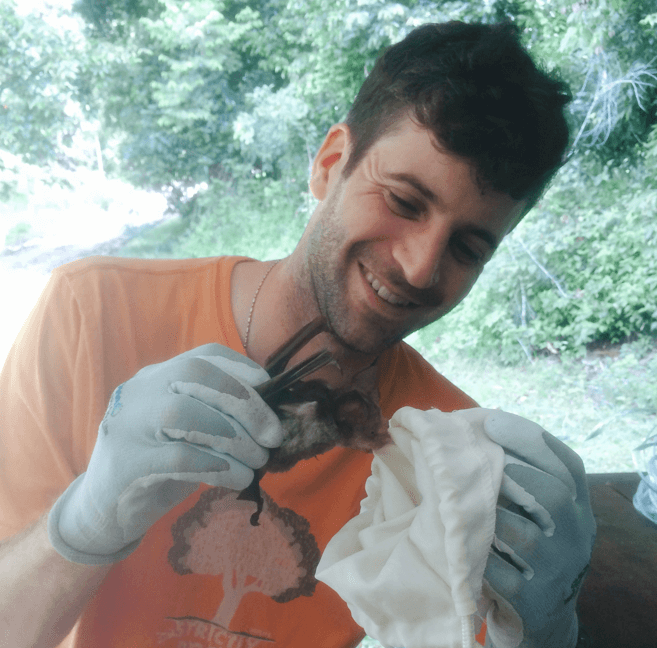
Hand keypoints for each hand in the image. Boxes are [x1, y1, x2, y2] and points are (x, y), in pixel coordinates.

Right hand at [48, 344, 284, 564]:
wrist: (106, 509)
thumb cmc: (160, 465)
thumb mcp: (189, 431)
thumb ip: (218, 415)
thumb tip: (270, 417)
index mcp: (159, 377)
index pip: (203, 356)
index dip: (241, 367)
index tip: (269, 387)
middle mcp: (141, 391)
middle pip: (195, 376)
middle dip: (243, 402)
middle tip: (272, 435)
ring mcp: (128, 424)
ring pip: (184, 413)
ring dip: (234, 438)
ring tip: (258, 460)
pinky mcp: (126, 462)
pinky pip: (178, 457)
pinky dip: (217, 466)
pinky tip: (238, 477)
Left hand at [481, 412, 595, 647]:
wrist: (544, 619)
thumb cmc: (530, 551)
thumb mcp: (541, 515)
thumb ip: (521, 479)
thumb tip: (475, 429)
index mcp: (580, 510)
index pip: (568, 465)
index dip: (528, 439)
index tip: (491, 421)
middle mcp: (578, 538)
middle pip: (555, 494)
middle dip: (511, 472)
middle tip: (475, 462)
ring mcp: (558, 571)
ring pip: (523, 535)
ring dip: (488, 514)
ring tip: (461, 501)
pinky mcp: (533, 601)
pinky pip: (500, 572)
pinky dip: (477, 555)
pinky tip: (460, 542)